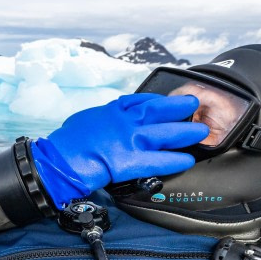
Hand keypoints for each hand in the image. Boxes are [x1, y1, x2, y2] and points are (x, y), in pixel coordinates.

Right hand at [32, 93, 209, 205]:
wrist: (59, 159)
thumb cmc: (65, 143)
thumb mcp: (84, 120)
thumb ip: (100, 120)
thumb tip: (104, 121)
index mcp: (110, 111)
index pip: (139, 101)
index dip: (157, 99)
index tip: (168, 98)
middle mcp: (123, 122)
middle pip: (157, 111)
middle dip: (178, 107)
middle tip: (194, 105)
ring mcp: (129, 140)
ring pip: (164, 133)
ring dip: (185, 132)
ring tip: (201, 131)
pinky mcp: (131, 161)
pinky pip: (159, 160)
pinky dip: (174, 160)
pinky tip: (187, 160)